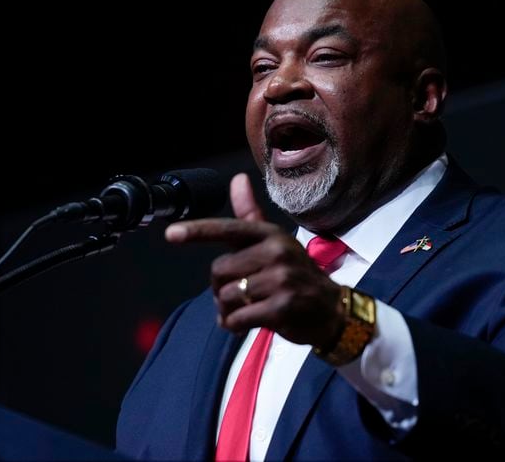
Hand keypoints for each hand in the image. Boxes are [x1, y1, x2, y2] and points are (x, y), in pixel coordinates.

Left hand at [164, 173, 343, 348]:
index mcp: (271, 234)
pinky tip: (245, 324)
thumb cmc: (296, 275)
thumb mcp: (275, 242)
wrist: (333, 310)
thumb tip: (237, 179)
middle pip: (219, 270)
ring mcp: (280, 280)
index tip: (171, 234)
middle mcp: (277, 252)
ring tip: (243, 310)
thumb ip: (251, 215)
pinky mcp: (281, 307)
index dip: (197, 232)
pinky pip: (237, 317)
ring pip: (226, 295)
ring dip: (226, 310)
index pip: (229, 229)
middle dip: (219, 288)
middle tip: (237, 295)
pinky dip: (234, 325)